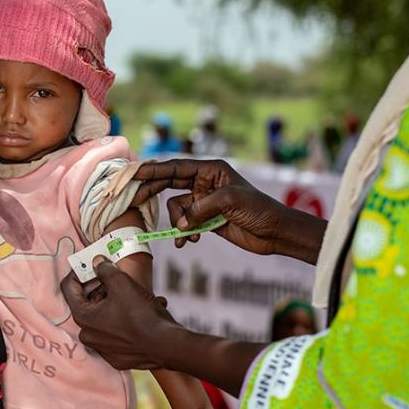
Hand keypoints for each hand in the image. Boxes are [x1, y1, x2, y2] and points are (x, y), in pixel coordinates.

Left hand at [61, 260, 180, 369]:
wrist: (166, 344)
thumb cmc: (140, 313)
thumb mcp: (121, 282)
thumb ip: (105, 270)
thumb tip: (97, 263)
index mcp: (83, 317)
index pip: (69, 289)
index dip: (78, 273)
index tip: (90, 265)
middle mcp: (89, 335)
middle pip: (88, 304)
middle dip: (101, 289)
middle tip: (117, 280)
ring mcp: (103, 349)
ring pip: (104, 319)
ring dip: (116, 305)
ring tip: (137, 297)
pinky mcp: (118, 357)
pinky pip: (117, 334)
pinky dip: (126, 323)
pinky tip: (142, 314)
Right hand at [132, 159, 326, 263]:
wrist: (275, 232)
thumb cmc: (258, 209)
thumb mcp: (229, 201)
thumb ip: (201, 207)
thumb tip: (182, 223)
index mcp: (210, 170)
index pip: (176, 168)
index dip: (153, 170)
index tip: (134, 173)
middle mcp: (204, 182)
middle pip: (169, 184)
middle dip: (153, 192)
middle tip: (134, 198)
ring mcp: (204, 201)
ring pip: (176, 210)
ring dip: (179, 223)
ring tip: (190, 235)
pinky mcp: (205, 219)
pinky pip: (185, 223)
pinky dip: (184, 233)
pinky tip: (191, 241)